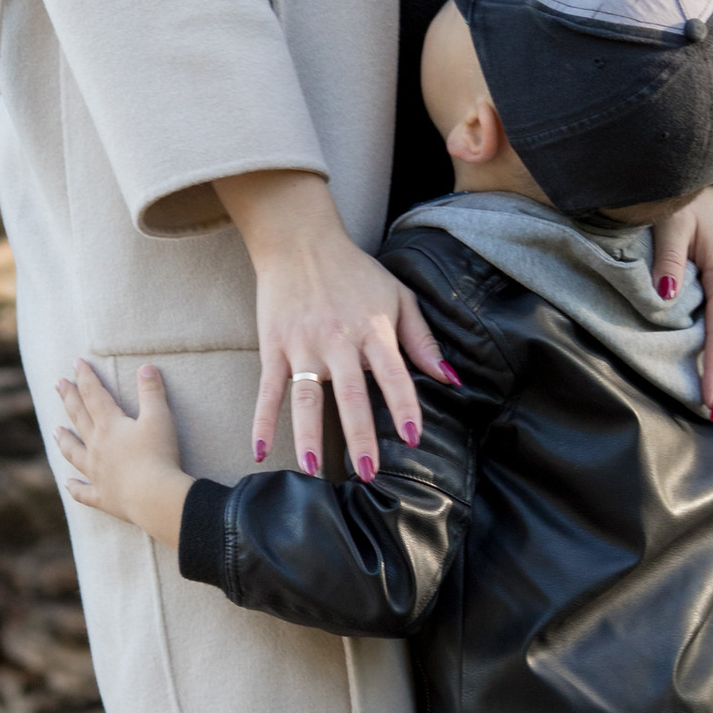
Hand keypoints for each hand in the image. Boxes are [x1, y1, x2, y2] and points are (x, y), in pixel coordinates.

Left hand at [55, 359, 191, 548]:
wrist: (154, 497)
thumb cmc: (159, 455)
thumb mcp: (159, 418)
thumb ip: (152, 392)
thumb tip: (146, 367)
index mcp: (110, 425)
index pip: (94, 394)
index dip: (86, 376)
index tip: (76, 363)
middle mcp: (97, 446)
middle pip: (79, 417)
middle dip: (69, 398)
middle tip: (57, 384)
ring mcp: (96, 473)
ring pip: (74, 453)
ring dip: (64, 440)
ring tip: (55, 430)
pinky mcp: (103, 496)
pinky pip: (83, 492)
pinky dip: (75, 487)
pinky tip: (67, 483)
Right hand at [216, 168, 449, 478]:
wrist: (300, 240)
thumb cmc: (355, 271)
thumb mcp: (398, 296)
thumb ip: (423, 340)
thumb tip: (451, 380)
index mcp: (373, 329)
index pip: (393, 375)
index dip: (405, 407)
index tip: (414, 439)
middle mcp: (337, 340)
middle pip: (349, 394)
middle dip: (359, 435)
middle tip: (367, 472)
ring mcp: (302, 344)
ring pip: (304, 396)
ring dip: (308, 434)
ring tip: (311, 469)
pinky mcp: (273, 346)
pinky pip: (268, 389)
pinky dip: (262, 420)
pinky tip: (261, 450)